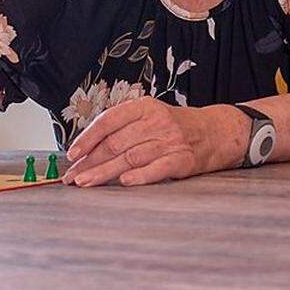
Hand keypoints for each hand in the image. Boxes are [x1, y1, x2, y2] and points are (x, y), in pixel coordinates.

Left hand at [62, 97, 203, 186]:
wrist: (217, 132)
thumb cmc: (174, 127)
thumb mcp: (149, 117)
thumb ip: (122, 128)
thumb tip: (87, 151)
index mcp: (143, 107)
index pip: (108, 121)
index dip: (87, 138)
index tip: (72, 154)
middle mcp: (156, 121)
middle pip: (115, 143)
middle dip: (90, 162)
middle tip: (72, 176)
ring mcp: (170, 140)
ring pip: (130, 157)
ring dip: (104, 172)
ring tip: (85, 183)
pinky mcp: (183, 159)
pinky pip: (158, 168)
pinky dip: (140, 176)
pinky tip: (124, 182)